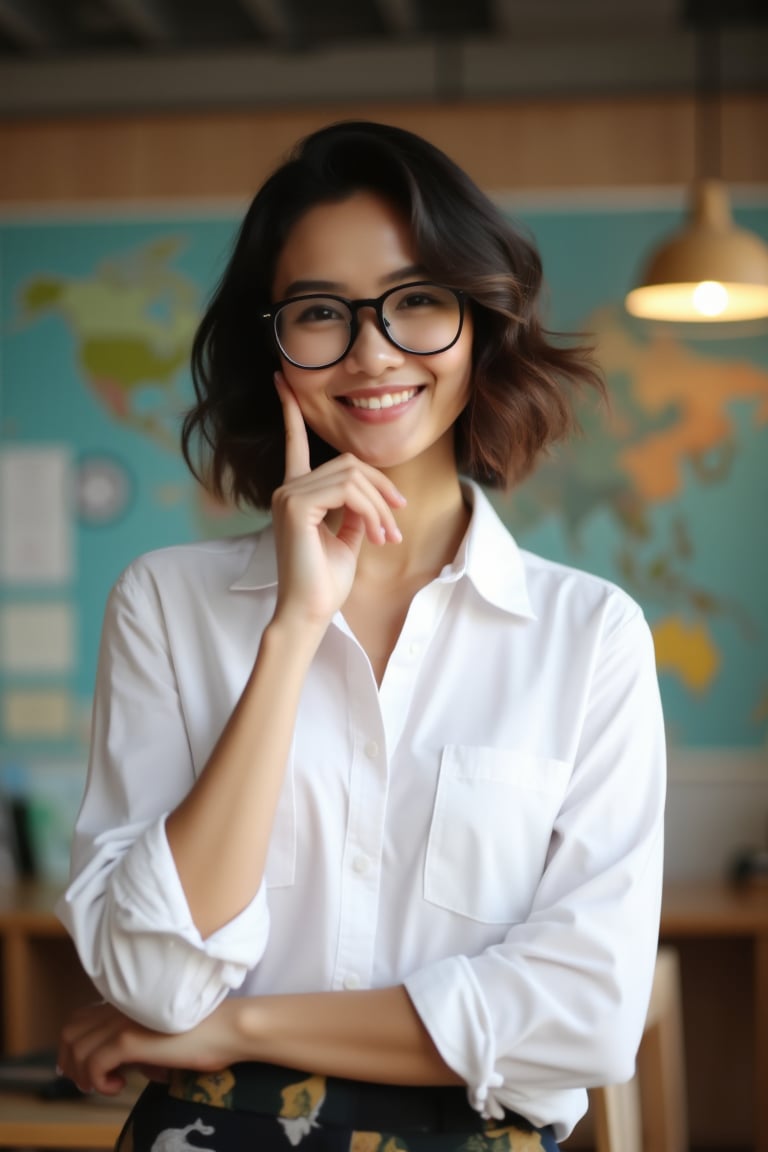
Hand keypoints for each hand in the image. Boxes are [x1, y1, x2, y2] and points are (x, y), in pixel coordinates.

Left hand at [57, 999, 241, 1096]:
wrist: (227, 1028)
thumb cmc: (205, 1034)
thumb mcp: (163, 1038)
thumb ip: (140, 1045)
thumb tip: (122, 1068)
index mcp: (129, 1003)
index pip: (81, 1018)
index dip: (74, 1047)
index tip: (85, 1071)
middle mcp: (121, 1007)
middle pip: (70, 1031)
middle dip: (71, 1063)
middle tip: (90, 1083)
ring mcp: (124, 1021)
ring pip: (77, 1049)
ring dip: (83, 1075)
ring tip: (106, 1086)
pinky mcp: (130, 1038)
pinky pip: (94, 1063)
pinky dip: (98, 1081)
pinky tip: (118, 1087)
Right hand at [271, 373, 405, 626]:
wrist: (310, 612)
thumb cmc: (326, 583)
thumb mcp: (348, 540)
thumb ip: (355, 513)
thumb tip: (371, 497)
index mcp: (296, 493)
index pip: (296, 443)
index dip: (290, 411)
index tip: (282, 380)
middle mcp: (288, 488)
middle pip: (349, 463)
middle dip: (381, 489)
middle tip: (397, 524)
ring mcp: (288, 494)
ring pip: (352, 477)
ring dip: (380, 507)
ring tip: (388, 537)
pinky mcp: (296, 505)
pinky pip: (347, 491)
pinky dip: (370, 511)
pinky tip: (376, 535)